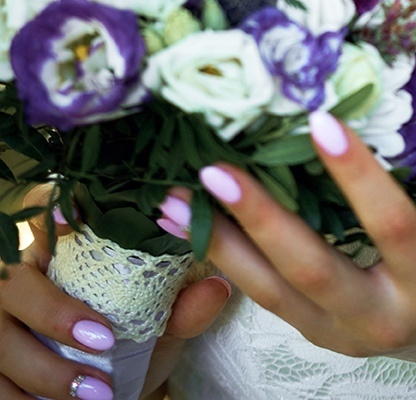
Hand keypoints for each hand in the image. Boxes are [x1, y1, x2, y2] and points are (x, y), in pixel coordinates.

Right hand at [0, 188, 229, 399]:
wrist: (112, 392)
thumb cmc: (131, 341)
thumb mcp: (160, 323)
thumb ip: (184, 307)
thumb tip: (216, 287)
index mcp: (58, 250)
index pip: (42, 215)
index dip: (49, 212)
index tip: (68, 218)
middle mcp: (21, 280)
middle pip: (13, 283)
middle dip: (53, 312)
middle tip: (102, 340)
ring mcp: (2, 324)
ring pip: (2, 341)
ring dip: (47, 370)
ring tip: (97, 394)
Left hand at [175, 115, 415, 377]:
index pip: (393, 230)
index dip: (360, 179)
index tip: (323, 122)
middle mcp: (382, 317)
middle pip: (314, 271)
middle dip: (264, 220)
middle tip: (218, 170)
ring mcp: (341, 331)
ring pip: (274, 294)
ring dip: (223, 244)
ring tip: (178, 199)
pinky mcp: (316, 332)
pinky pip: (264, 299)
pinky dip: (224, 261)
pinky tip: (191, 224)